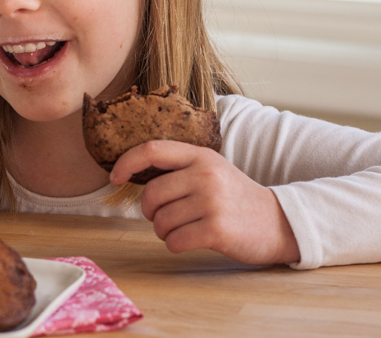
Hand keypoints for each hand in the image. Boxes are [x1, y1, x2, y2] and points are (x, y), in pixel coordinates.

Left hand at [110, 140, 300, 264]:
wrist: (279, 223)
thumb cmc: (235, 198)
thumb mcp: (211, 170)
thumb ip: (178, 169)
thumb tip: (132, 175)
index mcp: (201, 156)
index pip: (152, 149)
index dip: (126, 162)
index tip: (113, 177)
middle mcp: (205, 175)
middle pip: (151, 195)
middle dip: (149, 211)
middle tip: (164, 216)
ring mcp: (212, 202)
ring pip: (160, 221)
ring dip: (164, 231)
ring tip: (183, 228)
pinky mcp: (216, 230)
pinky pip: (174, 241)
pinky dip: (176, 244)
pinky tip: (192, 240)